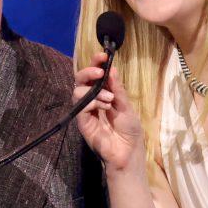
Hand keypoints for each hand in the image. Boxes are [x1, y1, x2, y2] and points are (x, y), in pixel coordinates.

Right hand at [74, 53, 143, 174]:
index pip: (95, 75)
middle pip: (81, 79)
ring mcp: (86, 110)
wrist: (128, 151)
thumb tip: (112, 70)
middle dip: (89, 71)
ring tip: (109, 99)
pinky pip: (80, 105)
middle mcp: (92, 100)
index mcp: (103, 94)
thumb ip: (117, 89)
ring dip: (95, 90)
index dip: (96, 63)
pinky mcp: (82, 122)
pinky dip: (93, 101)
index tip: (103, 56)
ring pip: (77, 90)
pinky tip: (105, 107)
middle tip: (100, 72)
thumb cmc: (129, 130)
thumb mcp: (126, 106)